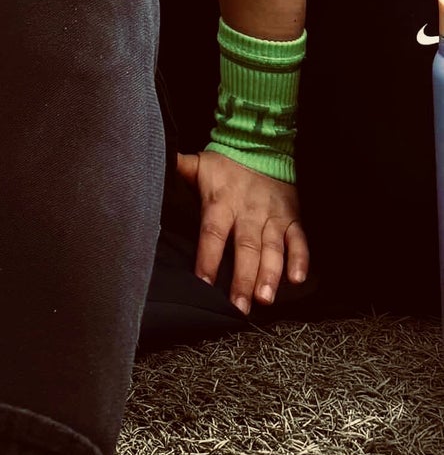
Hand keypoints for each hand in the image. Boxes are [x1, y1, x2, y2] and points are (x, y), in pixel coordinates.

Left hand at [176, 149, 308, 313]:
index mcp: (221, 201)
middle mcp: (248, 212)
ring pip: (272, 248)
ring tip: (265, 299)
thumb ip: (178, 169)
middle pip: (245, 247)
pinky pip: (299, 240)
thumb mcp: (199, 164)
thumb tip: (153, 164)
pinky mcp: (292, 218)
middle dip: (243, 278)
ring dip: (270, 274)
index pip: (212, 232)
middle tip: (239, 306)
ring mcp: (272, 216)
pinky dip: (301, 259)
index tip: (203, 282)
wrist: (261, 147)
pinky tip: (298, 279)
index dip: (208, 257)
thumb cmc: (224, 165)